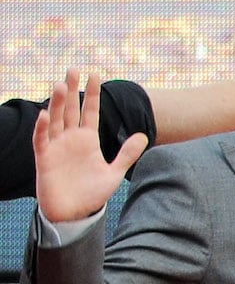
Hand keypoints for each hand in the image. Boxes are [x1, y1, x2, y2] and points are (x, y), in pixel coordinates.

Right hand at [34, 69, 148, 221]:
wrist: (74, 214)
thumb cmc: (92, 193)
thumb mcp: (114, 172)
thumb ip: (127, 154)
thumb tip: (144, 135)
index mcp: (88, 140)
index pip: (90, 111)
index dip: (92, 94)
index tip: (95, 74)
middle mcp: (71, 139)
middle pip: (71, 110)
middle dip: (72, 90)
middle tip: (73, 69)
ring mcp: (56, 147)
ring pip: (56, 120)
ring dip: (57, 103)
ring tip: (60, 85)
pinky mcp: (45, 159)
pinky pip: (41, 141)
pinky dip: (42, 128)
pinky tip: (45, 115)